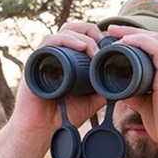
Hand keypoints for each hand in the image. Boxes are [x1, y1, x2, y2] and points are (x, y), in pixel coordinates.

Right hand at [10, 21, 107, 136]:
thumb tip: (124, 83)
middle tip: (104, 45)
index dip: (96, 35)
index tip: (111, 45)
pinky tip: (80, 46)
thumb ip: (103, 91)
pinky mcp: (34, 62)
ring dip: (82, 36)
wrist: (42, 130)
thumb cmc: (63, 116)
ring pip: (63, 32)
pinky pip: (49, 42)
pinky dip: (66, 40)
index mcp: (66, 60)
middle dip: (91, 31)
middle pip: (72, 28)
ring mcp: (44, 57)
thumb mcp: (91, 101)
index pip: (80, 35)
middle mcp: (55, 55)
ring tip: (95, 50)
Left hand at [105, 24, 157, 157]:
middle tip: (113, 30)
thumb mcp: (150, 108)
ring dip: (134, 34)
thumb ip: (137, 96)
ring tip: (115, 33)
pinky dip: (140, 42)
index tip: (122, 40)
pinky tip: (126, 43)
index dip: (142, 41)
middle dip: (135, 32)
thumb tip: (121, 90)